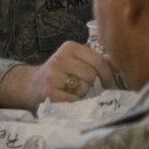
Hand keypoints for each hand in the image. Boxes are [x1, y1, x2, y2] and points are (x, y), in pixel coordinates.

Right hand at [0, 41, 114, 110]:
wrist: (31, 85)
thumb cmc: (59, 72)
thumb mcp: (74, 59)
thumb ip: (94, 58)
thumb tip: (118, 62)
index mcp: (69, 47)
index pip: (98, 60)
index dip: (107, 73)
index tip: (107, 81)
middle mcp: (60, 59)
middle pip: (91, 75)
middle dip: (91, 83)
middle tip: (83, 85)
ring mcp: (53, 76)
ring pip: (84, 87)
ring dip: (82, 93)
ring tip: (72, 90)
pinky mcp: (49, 93)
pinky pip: (74, 100)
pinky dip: (74, 102)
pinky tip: (66, 97)